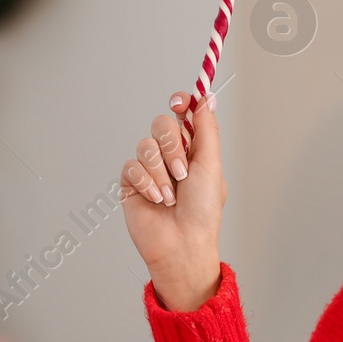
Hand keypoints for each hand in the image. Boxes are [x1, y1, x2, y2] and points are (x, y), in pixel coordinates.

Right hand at [121, 91, 225, 311]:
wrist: (182, 244)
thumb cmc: (202, 211)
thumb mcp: (211, 165)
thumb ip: (206, 129)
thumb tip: (206, 97)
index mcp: (194, 149)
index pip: (183, 115)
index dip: (180, 103)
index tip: (179, 102)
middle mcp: (171, 156)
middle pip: (161, 124)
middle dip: (171, 145)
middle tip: (182, 171)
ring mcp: (150, 168)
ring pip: (145, 145)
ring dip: (160, 171)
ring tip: (171, 195)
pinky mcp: (132, 182)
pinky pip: (131, 166)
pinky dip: (146, 182)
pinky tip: (156, 200)